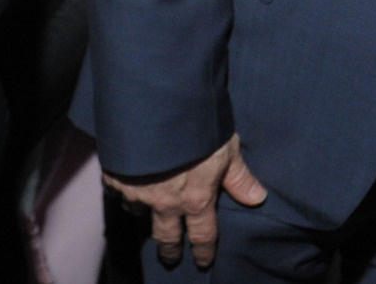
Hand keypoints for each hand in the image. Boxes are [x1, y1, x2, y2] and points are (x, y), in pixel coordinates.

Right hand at [102, 133, 268, 268]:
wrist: (159, 113)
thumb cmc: (200, 129)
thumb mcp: (228, 150)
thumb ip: (239, 177)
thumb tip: (258, 198)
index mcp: (195, 199)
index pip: (202, 234)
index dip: (204, 250)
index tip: (203, 261)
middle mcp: (165, 202)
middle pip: (166, 235)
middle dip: (170, 249)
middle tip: (171, 258)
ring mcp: (138, 191)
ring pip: (140, 213)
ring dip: (145, 216)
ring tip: (148, 217)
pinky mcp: (117, 177)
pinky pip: (118, 192)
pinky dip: (124, 192)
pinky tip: (126, 188)